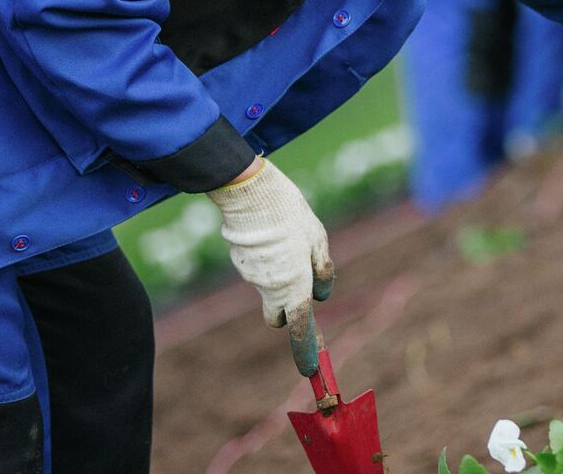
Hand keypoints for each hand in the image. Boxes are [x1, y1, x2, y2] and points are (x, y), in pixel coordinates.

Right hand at [207, 158, 335, 333]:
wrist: (250, 193)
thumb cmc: (291, 216)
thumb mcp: (319, 240)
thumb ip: (322, 271)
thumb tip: (322, 294)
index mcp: (294, 286)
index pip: (299, 329)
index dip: (305, 350)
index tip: (310, 369)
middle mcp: (270, 288)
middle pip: (279, 313)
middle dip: (289, 308)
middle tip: (302, 277)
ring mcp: (251, 276)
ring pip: (270, 286)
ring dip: (281, 273)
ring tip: (288, 238)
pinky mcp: (240, 262)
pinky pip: (259, 269)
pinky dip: (268, 260)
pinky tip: (272, 234)